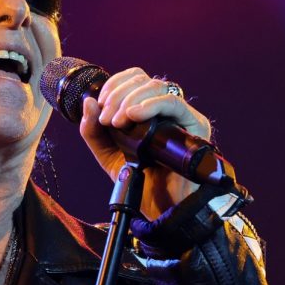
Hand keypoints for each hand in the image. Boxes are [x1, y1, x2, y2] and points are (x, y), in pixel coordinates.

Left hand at [79, 68, 212, 220]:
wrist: (159, 207)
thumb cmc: (138, 180)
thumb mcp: (106, 153)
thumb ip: (93, 130)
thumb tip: (88, 102)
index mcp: (147, 108)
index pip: (133, 78)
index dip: (114, 85)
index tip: (100, 106)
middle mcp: (165, 107)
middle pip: (142, 79)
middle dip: (118, 95)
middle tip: (107, 120)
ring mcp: (181, 115)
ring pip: (157, 86)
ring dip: (130, 100)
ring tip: (117, 122)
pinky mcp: (195, 125)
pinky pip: (174, 103)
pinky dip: (151, 105)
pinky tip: (134, 116)